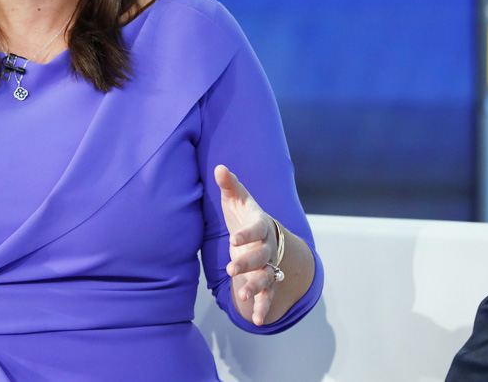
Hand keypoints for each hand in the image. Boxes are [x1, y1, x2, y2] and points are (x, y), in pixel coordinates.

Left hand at [214, 164, 279, 325]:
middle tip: (230, 269)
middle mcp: (267, 246)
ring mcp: (268, 264)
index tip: (233, 239)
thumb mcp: (237, 198)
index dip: (245, 234)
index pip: (254, 229)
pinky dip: (264, 306)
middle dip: (246, 263)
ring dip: (256, 287)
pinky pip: (268, 294)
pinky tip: (258, 320)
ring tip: (244, 297)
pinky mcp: (266, 278)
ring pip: (266, 276)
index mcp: (261, 225)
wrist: (265, 233)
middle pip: (260, 256)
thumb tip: (219, 167)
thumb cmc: (245, 213)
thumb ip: (229, 184)